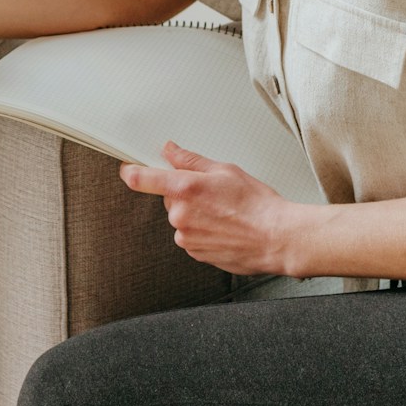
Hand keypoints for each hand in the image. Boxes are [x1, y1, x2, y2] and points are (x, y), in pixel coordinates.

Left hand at [119, 142, 301, 275]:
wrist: (277, 238)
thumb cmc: (257, 205)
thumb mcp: (225, 171)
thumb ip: (191, 161)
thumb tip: (171, 151)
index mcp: (185, 188)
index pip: (142, 179)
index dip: (131, 172)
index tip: (128, 170)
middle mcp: (180, 214)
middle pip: (170, 199)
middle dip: (185, 195)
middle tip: (213, 195)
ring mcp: (186, 237)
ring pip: (181, 220)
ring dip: (196, 215)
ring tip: (224, 214)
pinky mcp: (195, 253)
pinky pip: (191, 237)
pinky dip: (203, 232)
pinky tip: (224, 228)